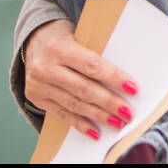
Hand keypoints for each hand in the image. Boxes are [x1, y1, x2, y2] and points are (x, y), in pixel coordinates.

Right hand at [23, 18, 139, 140]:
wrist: (34, 40)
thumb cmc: (65, 37)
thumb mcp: (79, 35)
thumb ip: (96, 53)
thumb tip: (125, 77)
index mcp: (59, 47)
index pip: (92, 65)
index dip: (114, 78)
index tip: (133, 88)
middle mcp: (45, 67)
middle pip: (83, 88)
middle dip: (109, 102)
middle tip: (128, 113)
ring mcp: (38, 85)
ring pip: (74, 104)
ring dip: (98, 116)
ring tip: (117, 122)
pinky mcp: (36, 98)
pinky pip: (62, 114)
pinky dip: (80, 123)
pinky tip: (95, 131)